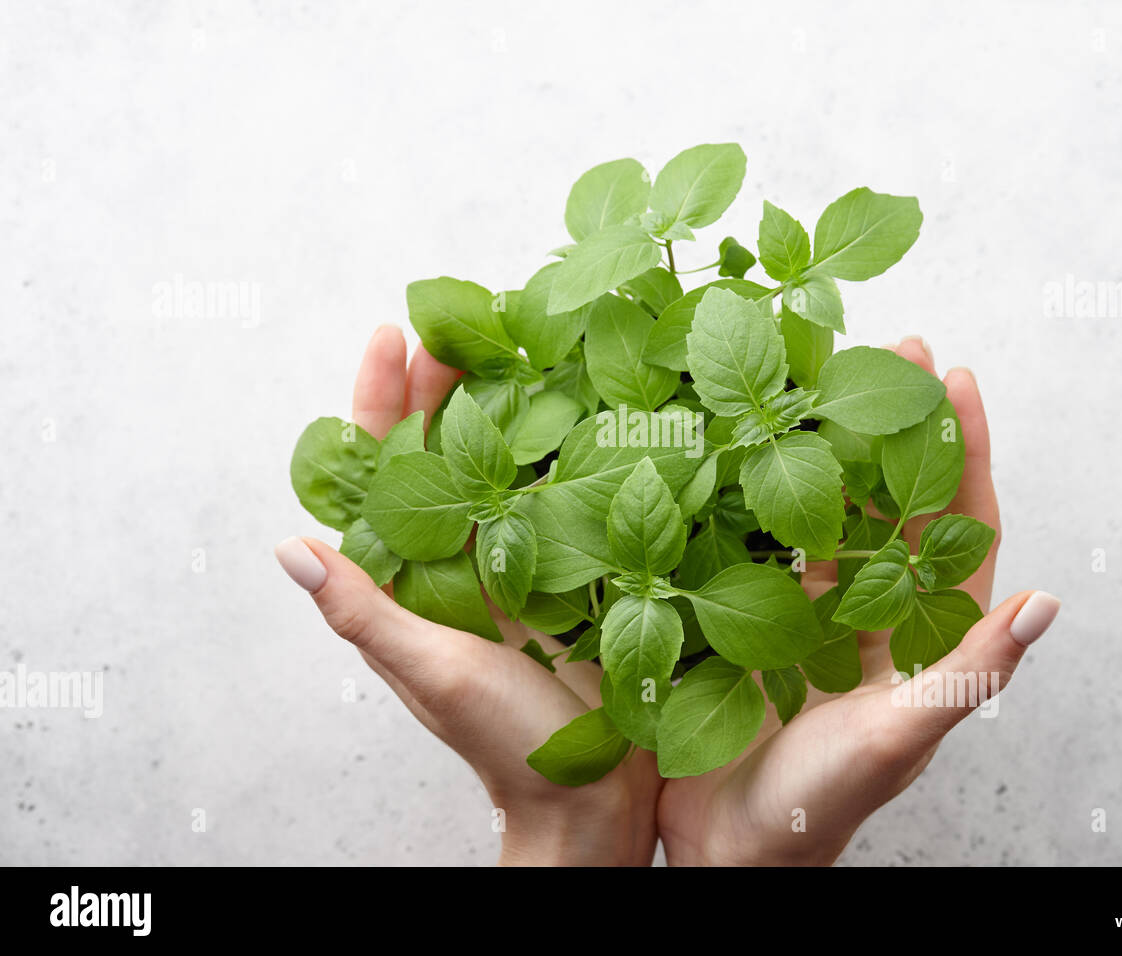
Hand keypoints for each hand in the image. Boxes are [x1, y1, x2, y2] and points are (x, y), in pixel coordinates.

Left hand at [275, 326, 661, 864]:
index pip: (379, 476)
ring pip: (497, 463)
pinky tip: (576, 402)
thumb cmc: (504, 743)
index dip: (378, 405)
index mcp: (409, 579)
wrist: (594, 794)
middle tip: (454, 316)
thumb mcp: (431, 672)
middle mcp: (455, 559)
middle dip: (440, 383)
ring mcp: (514, 560)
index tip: (388, 337)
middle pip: (437, 452)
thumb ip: (366, 612)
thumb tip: (289, 549)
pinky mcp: (567, 569)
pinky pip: (559, 495)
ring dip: (501, 401)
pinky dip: (562, 446)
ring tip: (513, 337)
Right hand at [656, 336, 1060, 864]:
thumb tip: (1047, 601)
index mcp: (927, 632)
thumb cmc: (824, 799)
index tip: (959, 378)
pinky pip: (769, 540)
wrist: (731, 842)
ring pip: (834, 507)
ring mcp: (817, 609)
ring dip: (833, 443)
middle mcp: (878, 609)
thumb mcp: (900, 735)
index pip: (960, 526)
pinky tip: (751, 442)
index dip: (965, 452)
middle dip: (899, 423)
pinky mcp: (759, 614)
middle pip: (898, 498)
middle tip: (890, 345)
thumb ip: (969, 670)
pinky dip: (767, 490)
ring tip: (820, 372)